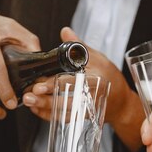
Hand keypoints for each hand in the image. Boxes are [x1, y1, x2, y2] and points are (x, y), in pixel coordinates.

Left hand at [22, 27, 143, 151]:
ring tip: (30, 102)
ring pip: (63, 112)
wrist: (121, 103)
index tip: (39, 85)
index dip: (54, 84)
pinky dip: (49, 116)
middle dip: (46, 100)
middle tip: (30, 96)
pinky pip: (63, 119)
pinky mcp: (81, 117)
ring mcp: (85, 108)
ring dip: (44, 108)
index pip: (73, 81)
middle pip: (65, 101)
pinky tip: (37, 109)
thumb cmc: (111, 78)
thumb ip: (80, 46)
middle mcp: (90, 96)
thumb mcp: (99, 58)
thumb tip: (65, 32)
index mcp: (95, 79)